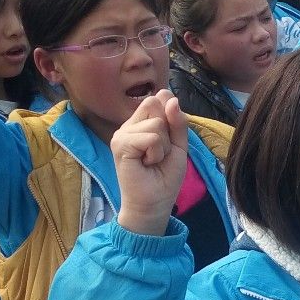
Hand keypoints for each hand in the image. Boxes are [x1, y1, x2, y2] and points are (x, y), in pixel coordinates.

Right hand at [112, 91, 187, 235]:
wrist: (154, 202)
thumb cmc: (165, 177)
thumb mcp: (179, 146)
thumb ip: (177, 122)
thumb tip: (170, 97)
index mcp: (142, 122)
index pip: (161, 99)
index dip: (172, 118)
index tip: (167, 142)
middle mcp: (129, 125)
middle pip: (156, 104)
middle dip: (168, 132)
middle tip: (159, 153)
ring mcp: (122, 134)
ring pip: (156, 123)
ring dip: (163, 146)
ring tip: (153, 160)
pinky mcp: (120, 144)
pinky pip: (151, 137)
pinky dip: (157, 152)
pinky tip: (147, 163)